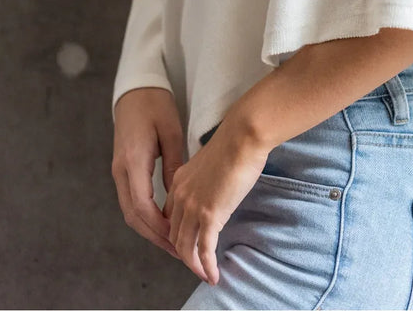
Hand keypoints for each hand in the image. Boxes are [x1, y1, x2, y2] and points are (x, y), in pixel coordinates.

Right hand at [111, 87, 183, 259]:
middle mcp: (121, 170)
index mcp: (132, 161)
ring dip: (150, 230)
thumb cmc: (156, 105)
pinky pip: (132, 201)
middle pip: (133, 216)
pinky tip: (163, 222)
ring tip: (173, 243)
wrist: (135, 89)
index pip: (142, 206)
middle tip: (179, 252)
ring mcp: (119, 171)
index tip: (178, 241)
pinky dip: (146, 216)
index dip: (159, 228)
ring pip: (130, 211)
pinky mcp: (123, 169)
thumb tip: (178, 198)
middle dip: (155, 236)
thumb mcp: (170, 132)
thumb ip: (174, 165)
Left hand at [164, 116, 269, 285]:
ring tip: (205, 274)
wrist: (242, 137)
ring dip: (194, 265)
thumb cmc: (235, 144)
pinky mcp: (210, 215)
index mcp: (179, 181)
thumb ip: (206, 180)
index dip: (177, 234)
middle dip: (183, 253)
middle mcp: (180, 195)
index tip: (189, 243)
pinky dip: (207, 267)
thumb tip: (214, 191)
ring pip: (185, 247)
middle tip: (197, 263)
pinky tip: (213, 276)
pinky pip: (204, 250)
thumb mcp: (211, 164)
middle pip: (174, 234)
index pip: (170, 216)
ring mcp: (193, 207)